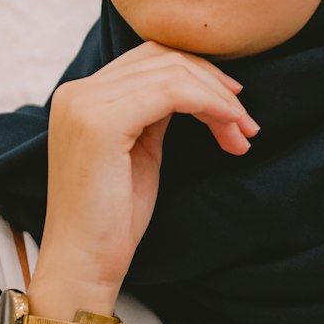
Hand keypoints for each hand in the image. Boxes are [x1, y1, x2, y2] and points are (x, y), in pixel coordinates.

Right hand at [35, 42, 258, 307]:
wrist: (83, 265)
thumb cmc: (113, 220)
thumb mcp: (138, 151)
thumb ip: (154, 113)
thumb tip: (196, 86)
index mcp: (80, 96)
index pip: (148, 59)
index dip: (198, 74)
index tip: (234, 104)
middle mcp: (77, 92)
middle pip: (162, 58)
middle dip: (214, 85)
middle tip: (246, 123)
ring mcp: (85, 104)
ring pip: (172, 73)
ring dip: (219, 100)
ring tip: (243, 133)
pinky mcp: (101, 122)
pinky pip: (171, 93)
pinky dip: (209, 104)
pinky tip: (229, 127)